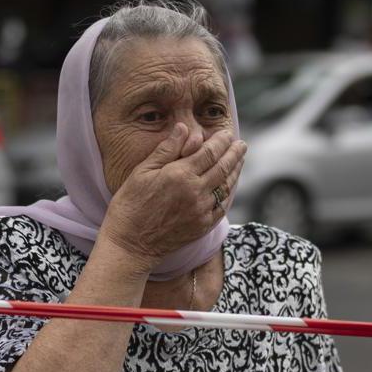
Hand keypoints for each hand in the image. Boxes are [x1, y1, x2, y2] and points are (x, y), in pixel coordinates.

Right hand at [99, 122, 246, 270]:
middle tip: (241, 144)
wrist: (130, 243)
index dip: (221, 141)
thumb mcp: (142, 171)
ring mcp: (201, 210)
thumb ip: (166, 149)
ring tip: (240, 161)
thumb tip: (183, 128)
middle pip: (223, 167)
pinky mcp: (202, 226)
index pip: (209, 152)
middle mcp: (195, 192)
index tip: (226, 134)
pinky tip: (229, 186)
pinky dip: (229, 193)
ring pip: (226, 187)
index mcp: (180, 174)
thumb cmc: (130, 204)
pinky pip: (222, 206)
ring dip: (235, 171)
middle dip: (234, 154)